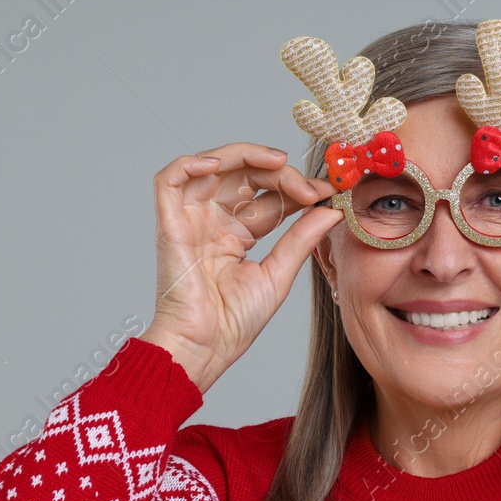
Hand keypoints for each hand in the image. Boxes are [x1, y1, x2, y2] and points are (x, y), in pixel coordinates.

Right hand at [140, 143, 341, 393]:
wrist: (207, 346)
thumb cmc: (235, 322)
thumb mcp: (279, 273)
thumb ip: (301, 238)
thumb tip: (331, 210)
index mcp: (236, 234)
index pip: (266, 195)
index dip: (296, 186)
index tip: (328, 192)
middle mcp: (212, 221)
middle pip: (243, 174)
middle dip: (280, 173)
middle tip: (311, 186)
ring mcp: (190, 220)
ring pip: (211, 165)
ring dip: (245, 155)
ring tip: (279, 163)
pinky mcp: (169, 223)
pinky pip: (169, 179)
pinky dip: (191, 162)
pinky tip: (221, 163)